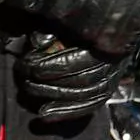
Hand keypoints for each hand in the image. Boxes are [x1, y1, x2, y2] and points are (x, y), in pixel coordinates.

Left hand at [9, 32, 129, 124]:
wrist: (113, 29)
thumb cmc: (83, 27)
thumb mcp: (69, 23)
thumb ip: (55, 30)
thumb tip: (39, 41)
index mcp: (104, 41)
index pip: (77, 59)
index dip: (50, 65)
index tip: (29, 64)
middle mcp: (113, 62)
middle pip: (81, 79)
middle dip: (49, 82)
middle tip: (25, 80)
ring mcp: (113, 78)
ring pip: (86, 94)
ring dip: (56, 97)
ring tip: (31, 95)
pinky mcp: (108, 91)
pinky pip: (90, 106)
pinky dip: (67, 112)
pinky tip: (46, 116)